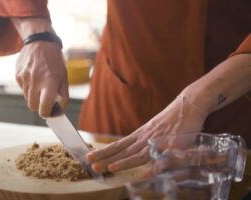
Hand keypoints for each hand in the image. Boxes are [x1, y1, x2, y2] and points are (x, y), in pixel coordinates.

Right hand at [16, 41, 68, 117]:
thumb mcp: (64, 77)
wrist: (40, 41)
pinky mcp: (17, 75)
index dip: (47, 113)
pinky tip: (35, 78)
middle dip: (40, 107)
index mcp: (49, 82)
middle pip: (33, 106)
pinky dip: (29, 89)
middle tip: (47, 101)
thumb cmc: (55, 61)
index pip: (44, 108)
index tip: (50, 112)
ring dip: (34, 97)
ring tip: (42, 86)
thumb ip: (63, 96)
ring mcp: (24, 78)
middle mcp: (35, 81)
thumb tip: (59, 110)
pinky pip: (22, 89)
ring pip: (27, 99)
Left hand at [86, 95, 205, 173]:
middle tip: (90, 163)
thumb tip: (138, 153)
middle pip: (122, 150)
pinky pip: (156, 158)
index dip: (105, 151)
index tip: (91, 156)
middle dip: (106, 158)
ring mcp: (156, 140)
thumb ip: (148, 142)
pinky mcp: (170, 144)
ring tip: (105, 168)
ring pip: (134, 154)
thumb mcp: (156, 130)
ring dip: (120, 162)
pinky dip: (147, 166)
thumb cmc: (173, 119)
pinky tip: (139, 173)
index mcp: (141, 135)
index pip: (119, 144)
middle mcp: (145, 138)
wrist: (188, 105)